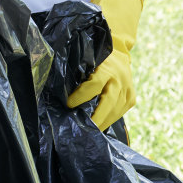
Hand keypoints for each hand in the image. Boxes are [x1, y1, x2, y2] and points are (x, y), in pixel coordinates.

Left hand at [67, 0, 141, 130]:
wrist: (118, 50)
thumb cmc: (94, 55)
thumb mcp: (85, 58)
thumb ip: (74, 69)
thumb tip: (51, 81)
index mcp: (106, 68)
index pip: (94, 86)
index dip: (80, 96)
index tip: (68, 104)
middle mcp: (120, 80)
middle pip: (107, 105)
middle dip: (94, 119)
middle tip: (81, 129)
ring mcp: (128, 90)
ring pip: (115, 112)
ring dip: (101, 123)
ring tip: (88, 132)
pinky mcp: (132, 98)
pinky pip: (120, 114)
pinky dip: (108, 120)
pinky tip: (98, 126)